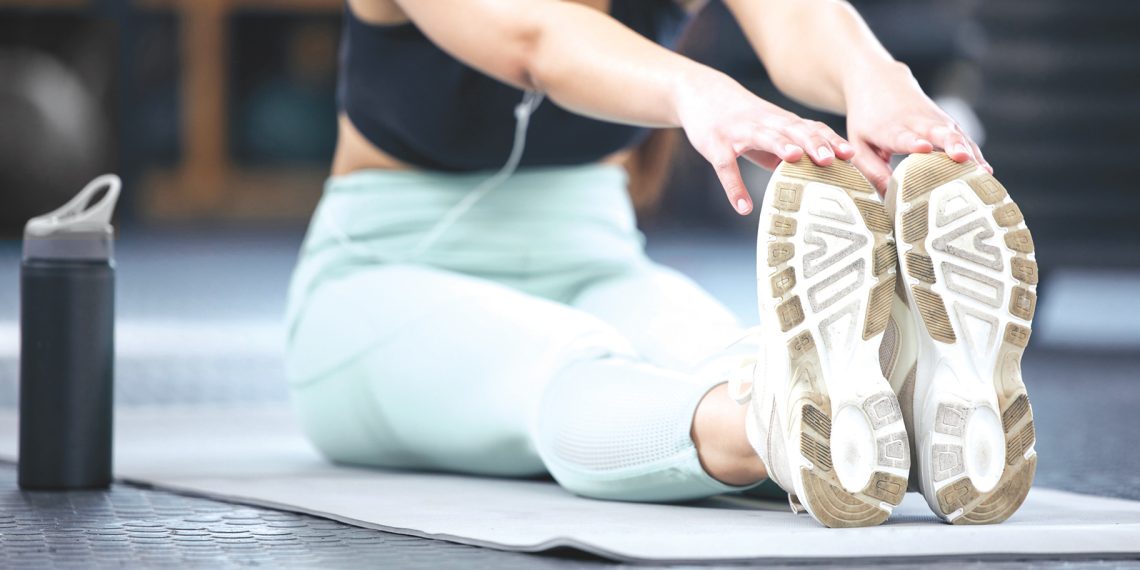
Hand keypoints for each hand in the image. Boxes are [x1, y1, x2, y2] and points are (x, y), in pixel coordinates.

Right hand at [674, 71, 854, 215]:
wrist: (699, 92)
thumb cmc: (739, 119)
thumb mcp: (767, 131)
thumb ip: (787, 152)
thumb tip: (812, 179)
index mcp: (780, 121)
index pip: (810, 128)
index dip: (830, 140)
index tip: (851, 155)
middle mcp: (764, 122)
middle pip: (792, 129)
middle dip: (813, 142)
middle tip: (832, 158)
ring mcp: (738, 131)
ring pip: (763, 136)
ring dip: (780, 146)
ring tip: (796, 160)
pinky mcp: (715, 144)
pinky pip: (725, 166)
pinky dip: (734, 187)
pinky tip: (743, 207)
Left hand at [844, 62, 990, 192]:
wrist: (881, 81)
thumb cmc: (867, 121)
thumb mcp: (859, 145)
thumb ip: (872, 171)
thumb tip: (888, 200)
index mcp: (890, 128)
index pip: (903, 135)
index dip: (913, 142)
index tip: (923, 148)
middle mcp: (917, 122)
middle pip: (937, 132)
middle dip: (951, 144)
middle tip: (962, 157)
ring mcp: (936, 121)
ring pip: (956, 135)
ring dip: (970, 152)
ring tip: (983, 172)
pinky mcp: (948, 124)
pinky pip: (964, 140)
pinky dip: (975, 154)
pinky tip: (986, 171)